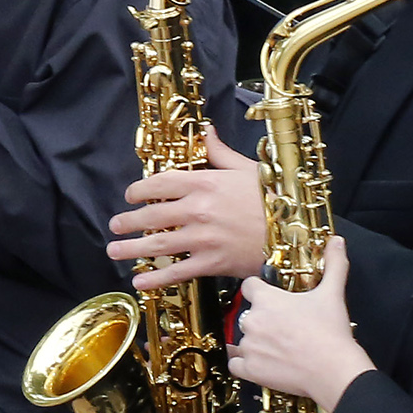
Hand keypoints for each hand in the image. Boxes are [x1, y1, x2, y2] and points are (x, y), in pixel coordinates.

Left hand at [107, 140, 270, 284]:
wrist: (298, 233)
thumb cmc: (274, 199)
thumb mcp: (246, 169)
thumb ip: (219, 153)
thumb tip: (206, 130)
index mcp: (205, 183)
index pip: (160, 183)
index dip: (139, 190)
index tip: (130, 196)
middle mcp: (199, 209)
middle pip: (152, 215)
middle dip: (129, 221)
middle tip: (115, 225)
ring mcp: (204, 238)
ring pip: (158, 244)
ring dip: (132, 249)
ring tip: (114, 250)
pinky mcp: (212, 263)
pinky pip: (177, 272)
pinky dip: (155, 278)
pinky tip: (139, 281)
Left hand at [226, 236, 374, 410]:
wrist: (334, 370)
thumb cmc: (331, 334)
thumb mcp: (333, 293)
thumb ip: (334, 264)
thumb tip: (337, 242)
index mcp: (266, 299)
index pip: (249, 286)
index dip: (259, 291)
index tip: (269, 298)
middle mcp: (252, 320)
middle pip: (246, 314)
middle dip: (261, 320)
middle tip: (280, 328)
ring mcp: (249, 345)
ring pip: (240, 339)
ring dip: (253, 343)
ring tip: (275, 347)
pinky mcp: (250, 369)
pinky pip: (235, 364)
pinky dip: (244, 364)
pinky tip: (260, 363)